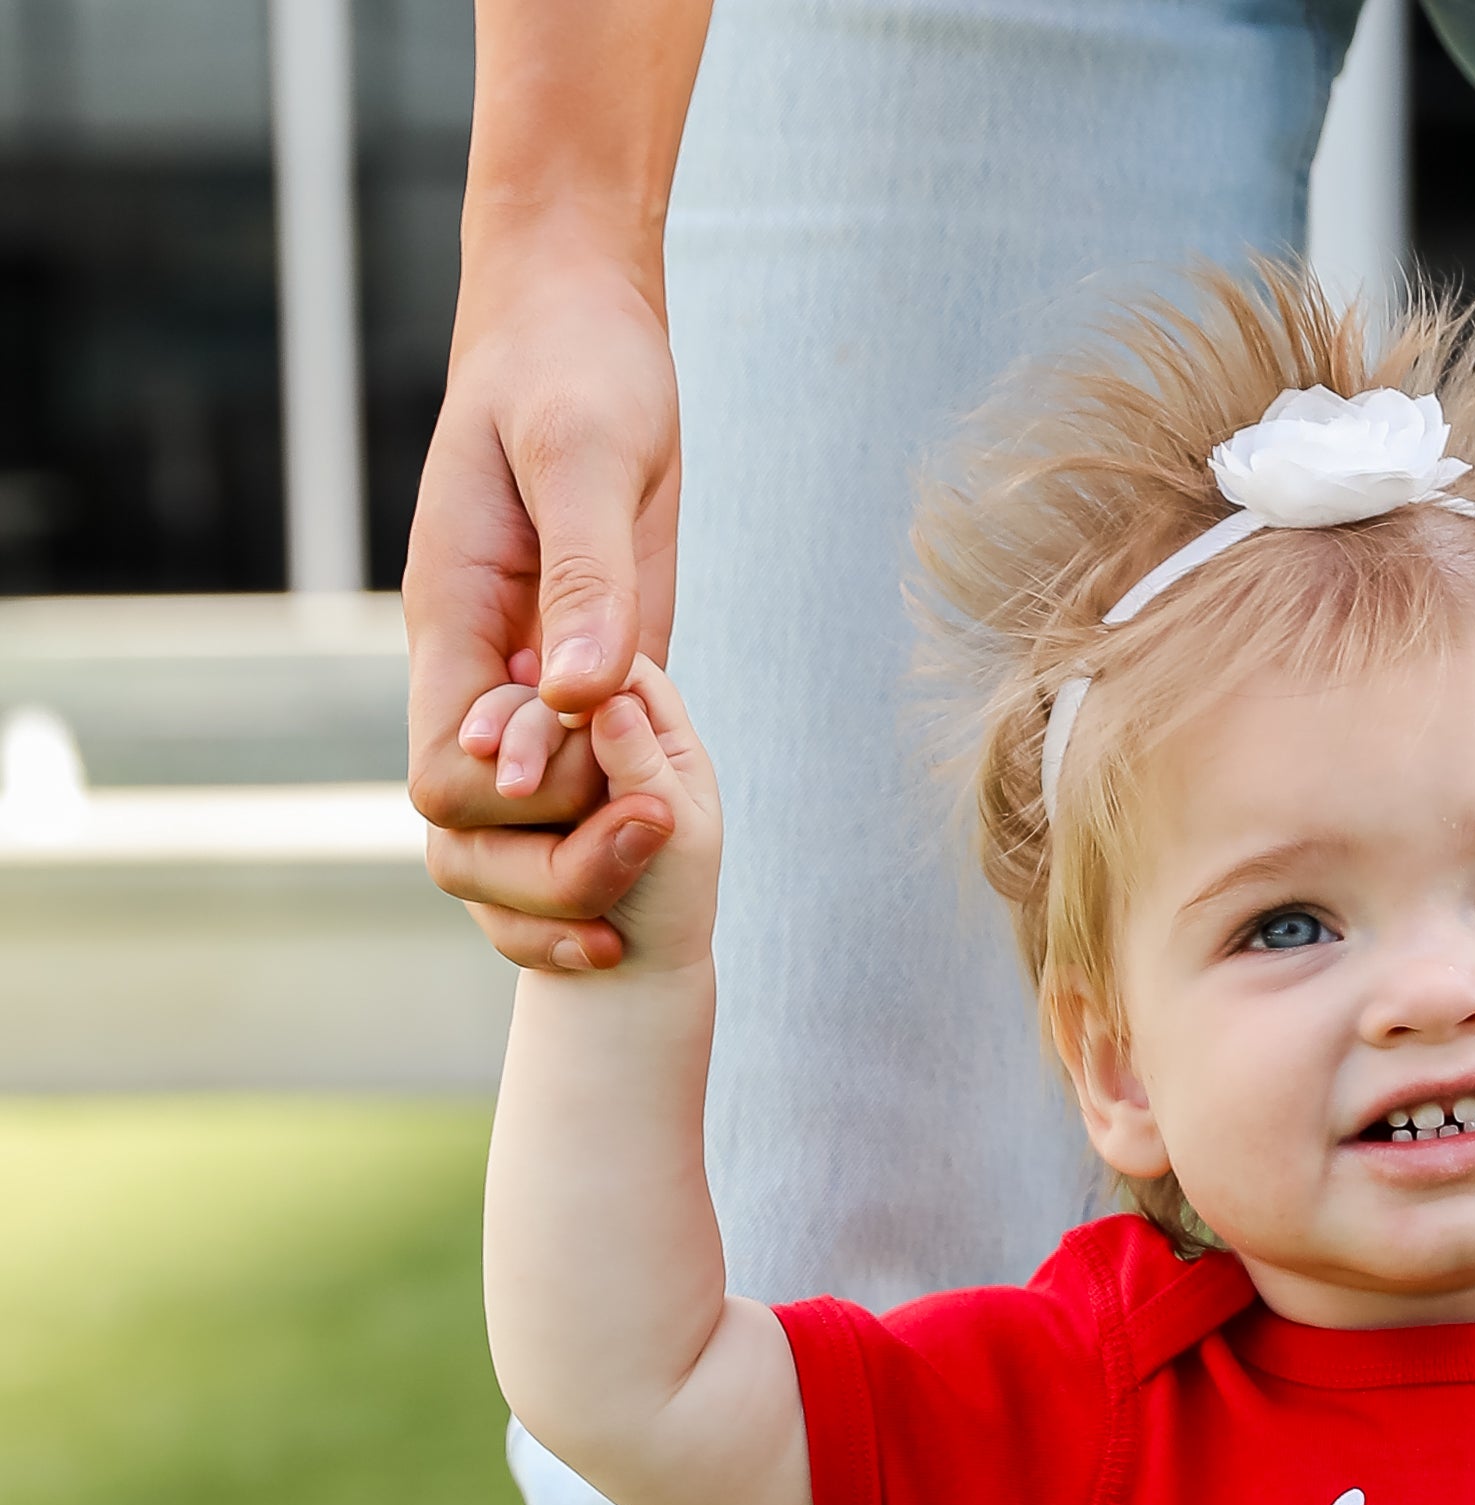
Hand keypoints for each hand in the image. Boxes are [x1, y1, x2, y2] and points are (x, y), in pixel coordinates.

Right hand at [403, 264, 683, 971]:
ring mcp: (531, 680)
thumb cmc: (574, 364)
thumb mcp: (585, 452)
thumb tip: (580, 697)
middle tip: (655, 822)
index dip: (516, 804)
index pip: (444, 780)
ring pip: (527, 831)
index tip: (594, 751)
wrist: (583, 320)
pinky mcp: (592, 674)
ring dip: (592, 853)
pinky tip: (677, 796)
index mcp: (451, 621)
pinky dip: (627, 813)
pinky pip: (591, 786)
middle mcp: (480, 668)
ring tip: (669, 817)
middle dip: (556, 859)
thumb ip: (583, 577)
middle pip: (476, 837)